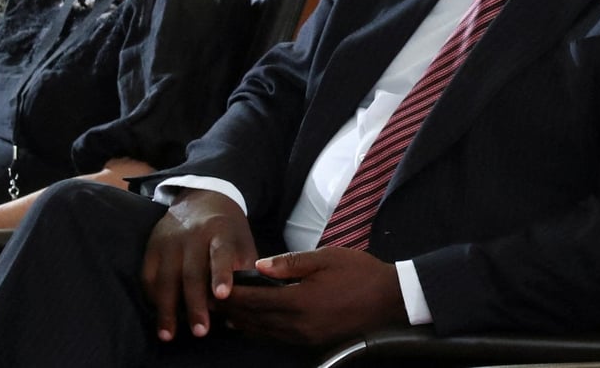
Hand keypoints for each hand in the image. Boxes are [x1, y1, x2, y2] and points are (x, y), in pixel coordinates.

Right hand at [141, 190, 257, 341]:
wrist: (203, 199)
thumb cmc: (228, 231)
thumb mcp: (244, 243)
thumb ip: (245, 270)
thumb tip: (247, 303)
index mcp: (220, 231)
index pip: (221, 253)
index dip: (221, 274)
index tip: (222, 295)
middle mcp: (193, 234)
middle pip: (191, 272)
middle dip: (195, 304)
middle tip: (201, 331)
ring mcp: (169, 240)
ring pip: (165, 277)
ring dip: (167, 308)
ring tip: (169, 334)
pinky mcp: (152, 246)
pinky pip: (148, 276)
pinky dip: (152, 297)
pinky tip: (159, 315)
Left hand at [218, 247, 407, 345]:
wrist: (389, 300)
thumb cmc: (359, 273)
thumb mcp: (325, 258)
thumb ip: (290, 263)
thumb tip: (259, 266)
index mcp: (300, 301)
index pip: (256, 300)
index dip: (234, 295)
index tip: (214, 288)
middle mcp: (299, 325)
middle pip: (255, 319)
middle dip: (232, 309)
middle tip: (210, 301)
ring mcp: (306, 337)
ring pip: (264, 332)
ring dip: (243, 322)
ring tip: (225, 312)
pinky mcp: (313, 342)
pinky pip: (278, 338)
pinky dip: (260, 331)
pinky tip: (252, 324)